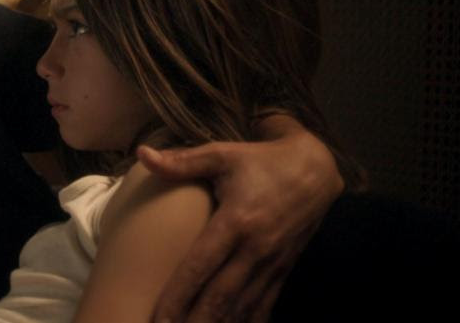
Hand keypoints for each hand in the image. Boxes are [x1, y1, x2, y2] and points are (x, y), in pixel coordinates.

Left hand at [137, 116, 342, 322]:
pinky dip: (247, 322)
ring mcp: (272, 263)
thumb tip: (142, 155)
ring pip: (242, 307)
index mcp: (236, 221)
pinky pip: (264, 305)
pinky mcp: (284, 269)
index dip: (178, 295)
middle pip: (220, 297)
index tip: (158, 317)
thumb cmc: (260, 161)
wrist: (316, 169)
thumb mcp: (222, 154)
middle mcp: (256, 248)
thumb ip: (182, 161)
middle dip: (195, 321)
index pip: (201, 266)